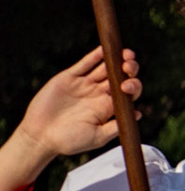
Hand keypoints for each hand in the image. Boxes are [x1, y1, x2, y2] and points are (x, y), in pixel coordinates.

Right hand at [0, 48, 141, 190]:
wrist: (41, 136)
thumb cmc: (69, 141)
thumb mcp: (96, 137)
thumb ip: (115, 127)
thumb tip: (138, 115)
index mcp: (108, 107)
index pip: (128, 92)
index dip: (133, 86)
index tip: (128, 86)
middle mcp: (99, 94)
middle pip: (120, 77)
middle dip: (129, 69)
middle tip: (129, 66)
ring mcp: (85, 85)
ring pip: (105, 68)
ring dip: (115, 59)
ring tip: (126, 53)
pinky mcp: (69, 78)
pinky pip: (84, 64)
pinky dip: (94, 56)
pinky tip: (104, 49)